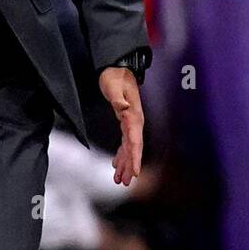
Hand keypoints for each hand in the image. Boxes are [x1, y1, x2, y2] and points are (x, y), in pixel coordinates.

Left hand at [98, 67, 143, 185]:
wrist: (117, 67)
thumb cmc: (115, 76)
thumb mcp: (113, 85)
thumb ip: (118, 98)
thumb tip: (122, 107)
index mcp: (133, 116)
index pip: (135, 141)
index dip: (134, 158)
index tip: (134, 172)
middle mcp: (134, 121)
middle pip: (133, 148)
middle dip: (129, 166)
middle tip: (124, 182)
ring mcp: (131, 122)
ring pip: (129, 148)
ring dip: (124, 163)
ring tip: (119, 179)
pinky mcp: (125, 121)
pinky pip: (125, 142)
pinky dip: (121, 154)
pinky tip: (115, 164)